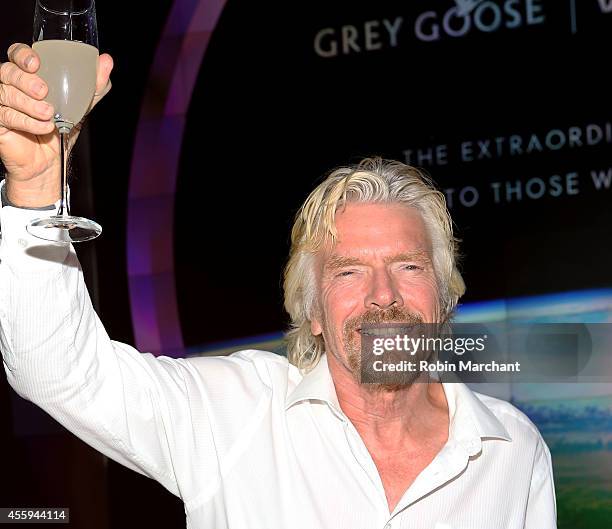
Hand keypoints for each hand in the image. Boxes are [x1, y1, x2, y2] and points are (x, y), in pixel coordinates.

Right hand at [0, 43, 112, 206]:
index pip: (17, 54)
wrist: (51, 162)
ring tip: (49, 114)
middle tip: (44, 91)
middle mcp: (11, 87)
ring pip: (5, 93)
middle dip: (25, 80)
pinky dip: (27, 122)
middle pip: (7, 71)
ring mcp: (1, 104)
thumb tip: (107, 61)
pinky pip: (5, 115)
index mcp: (28, 76)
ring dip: (29, 104)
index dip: (22, 54)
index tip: (36, 63)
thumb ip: (94, 85)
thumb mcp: (82, 105)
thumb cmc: (61, 129)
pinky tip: (44, 127)